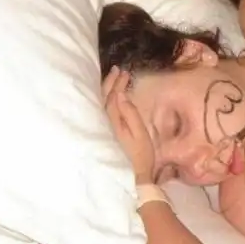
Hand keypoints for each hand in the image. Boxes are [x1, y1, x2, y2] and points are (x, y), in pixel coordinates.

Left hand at [103, 67, 154, 182]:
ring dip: (108, 88)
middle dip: (110, 83)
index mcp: (113, 123)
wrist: (138, 173)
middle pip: (104, 99)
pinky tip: (114, 94)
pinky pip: (106, 109)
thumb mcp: (140, 133)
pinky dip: (108, 98)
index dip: (117, 84)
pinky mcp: (111, 130)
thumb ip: (130, 114)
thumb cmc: (141, 154)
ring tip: (115, 77)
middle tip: (117, 69)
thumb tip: (121, 95)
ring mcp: (108, 127)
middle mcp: (107, 124)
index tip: (124, 72)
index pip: (112, 99)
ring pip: (103, 103)